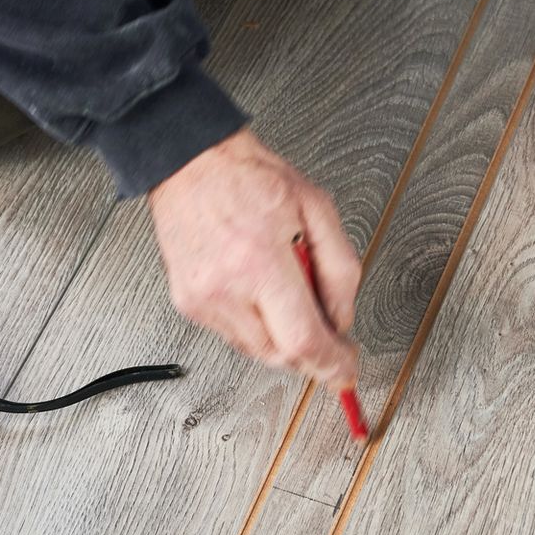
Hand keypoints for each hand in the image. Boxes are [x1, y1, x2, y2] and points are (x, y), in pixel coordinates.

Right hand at [147, 128, 360, 387]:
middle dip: (310, 351)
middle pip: (280, 355)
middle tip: (328, 329)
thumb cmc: (250, 178)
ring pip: (257, 351)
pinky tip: (259, 290)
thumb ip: (340, 270)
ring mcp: (202, 300)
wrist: (192, 164)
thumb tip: (342, 320)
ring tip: (287, 292)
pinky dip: (256, 325)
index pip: (302, 341)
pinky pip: (234, 335)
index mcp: (260, 260)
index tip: (345, 370)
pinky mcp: (188, 304)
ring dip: (282, 337)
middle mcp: (226, 287)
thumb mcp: (319, 209)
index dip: (330, 364)